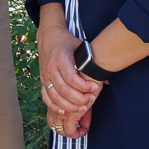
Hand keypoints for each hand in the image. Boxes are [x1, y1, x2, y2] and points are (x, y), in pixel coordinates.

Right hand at [37, 12, 100, 132]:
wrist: (50, 37)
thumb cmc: (69, 43)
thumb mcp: (81, 47)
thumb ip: (91, 61)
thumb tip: (106, 78)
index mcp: (61, 58)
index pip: (71, 78)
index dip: (84, 86)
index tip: (94, 88)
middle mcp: (51, 68)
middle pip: (64, 90)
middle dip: (79, 99)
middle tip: (90, 100)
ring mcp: (45, 76)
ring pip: (55, 96)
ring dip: (69, 106)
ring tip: (82, 107)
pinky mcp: (42, 81)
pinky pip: (46, 97)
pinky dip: (54, 106)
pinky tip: (64, 111)